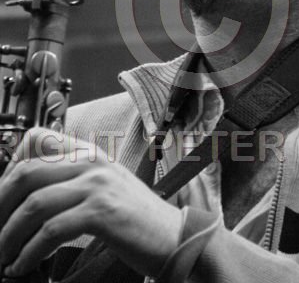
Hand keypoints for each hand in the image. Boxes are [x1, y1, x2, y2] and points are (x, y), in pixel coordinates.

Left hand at [0, 127, 181, 277]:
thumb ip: (71, 181)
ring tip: (4, 258)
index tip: (2, 202)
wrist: (173, 236)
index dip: (9, 169)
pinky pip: (51, 230)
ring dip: (9, 236)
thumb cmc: (134, 217)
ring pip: (34, 204)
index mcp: (88, 153)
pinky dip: (29, 252)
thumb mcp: (102, 188)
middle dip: (0, 206)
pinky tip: (24, 266)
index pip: (35, 140)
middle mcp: (91, 162)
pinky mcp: (103, 211)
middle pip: (26, 173)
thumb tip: (24, 200)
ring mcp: (98, 184)